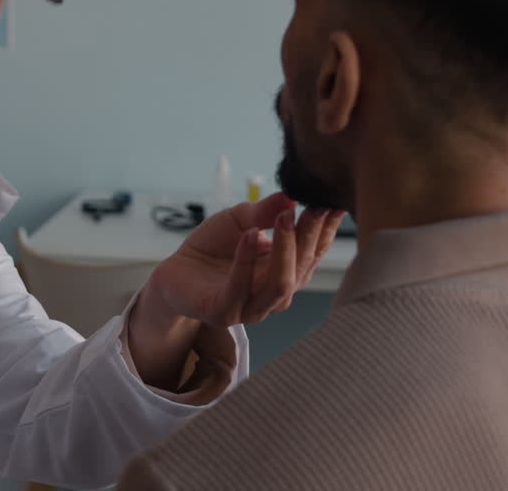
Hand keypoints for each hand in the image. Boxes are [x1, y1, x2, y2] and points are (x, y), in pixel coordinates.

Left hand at [126, 194, 343, 387]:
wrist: (174, 272)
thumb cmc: (212, 248)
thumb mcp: (239, 220)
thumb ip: (263, 211)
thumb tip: (290, 195)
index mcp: (285, 272)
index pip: (313, 253)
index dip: (325, 230)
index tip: (333, 203)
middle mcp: (274, 294)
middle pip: (301, 268)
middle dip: (310, 237)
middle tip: (314, 207)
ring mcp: (250, 308)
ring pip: (279, 284)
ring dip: (285, 249)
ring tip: (284, 218)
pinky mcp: (223, 312)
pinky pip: (239, 289)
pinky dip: (245, 262)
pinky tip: (249, 236)